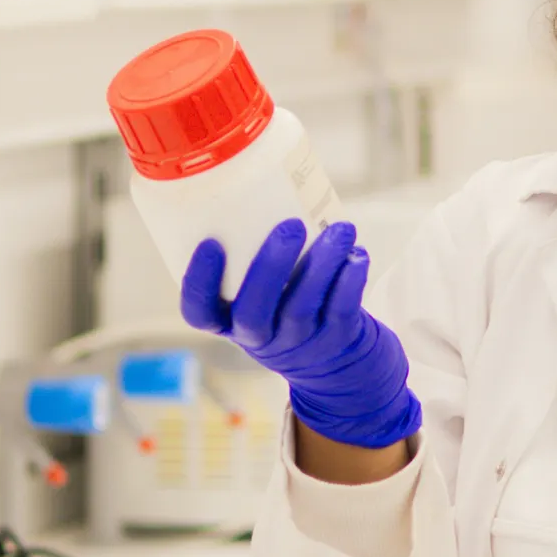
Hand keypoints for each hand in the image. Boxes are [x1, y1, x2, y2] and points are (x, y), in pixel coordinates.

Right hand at [180, 219, 421, 449]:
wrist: (335, 367)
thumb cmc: (287, 309)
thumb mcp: (262, 298)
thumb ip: (258, 260)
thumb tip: (271, 188)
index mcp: (229, 322)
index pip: (199, 312)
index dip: (199, 282)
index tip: (210, 243)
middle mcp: (260, 337)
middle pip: (254, 310)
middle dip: (271, 266)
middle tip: (290, 225)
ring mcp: (299, 341)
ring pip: (304, 305)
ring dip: (322, 263)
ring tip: (340, 229)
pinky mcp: (336, 338)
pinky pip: (341, 310)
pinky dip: (351, 281)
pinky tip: (357, 255)